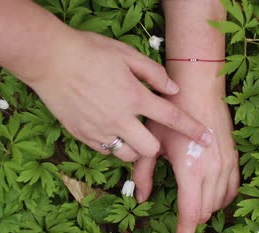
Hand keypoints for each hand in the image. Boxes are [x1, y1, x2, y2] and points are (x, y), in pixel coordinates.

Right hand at [13, 29, 213, 161]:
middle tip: (149, 132)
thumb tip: (172, 89)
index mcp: (135, 96)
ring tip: (128, 132)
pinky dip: (112, 144)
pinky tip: (107, 128)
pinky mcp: (82, 135)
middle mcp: (120, 118)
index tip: (208, 140)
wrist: (50, 60)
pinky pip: (105, 150)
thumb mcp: (126, 54)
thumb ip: (153, 73)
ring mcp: (100, 130)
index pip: (173, 118)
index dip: (193, 131)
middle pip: (150, 149)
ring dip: (134, 148)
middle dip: (155, 145)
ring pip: (128, 155)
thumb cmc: (89, 51)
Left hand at [133, 93, 239, 232]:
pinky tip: (211, 197)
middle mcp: (212, 171)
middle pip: (205, 212)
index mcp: (190, 171)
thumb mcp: (152, 144)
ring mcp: (226, 165)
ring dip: (206, 211)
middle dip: (192, 222)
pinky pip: (233, 189)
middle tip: (180, 225)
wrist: (198, 89)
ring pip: (220, 203)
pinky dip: (222, 199)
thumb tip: (141, 198)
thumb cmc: (170, 114)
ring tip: (192, 210)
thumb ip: (144, 174)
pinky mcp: (234, 158)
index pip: (190, 214)